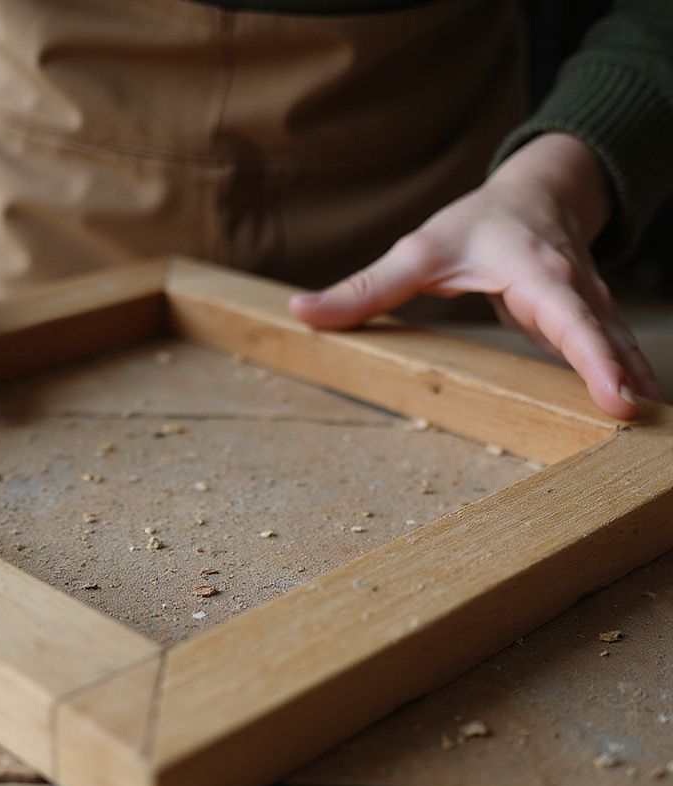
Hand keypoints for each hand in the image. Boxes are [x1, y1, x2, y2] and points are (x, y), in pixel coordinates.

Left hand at [290, 132, 661, 419]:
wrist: (539, 191)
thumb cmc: (479, 222)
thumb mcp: (418, 250)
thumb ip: (365, 288)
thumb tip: (302, 313)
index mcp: (536, 272)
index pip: (571, 318)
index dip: (594, 358)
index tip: (618, 398)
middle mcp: (574, 289)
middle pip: (606, 340)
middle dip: (627, 382)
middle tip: (642, 432)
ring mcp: (589, 306)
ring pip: (620, 348)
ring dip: (636, 388)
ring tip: (652, 439)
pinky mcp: (590, 321)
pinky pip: (614, 354)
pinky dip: (627, 382)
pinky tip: (638, 421)